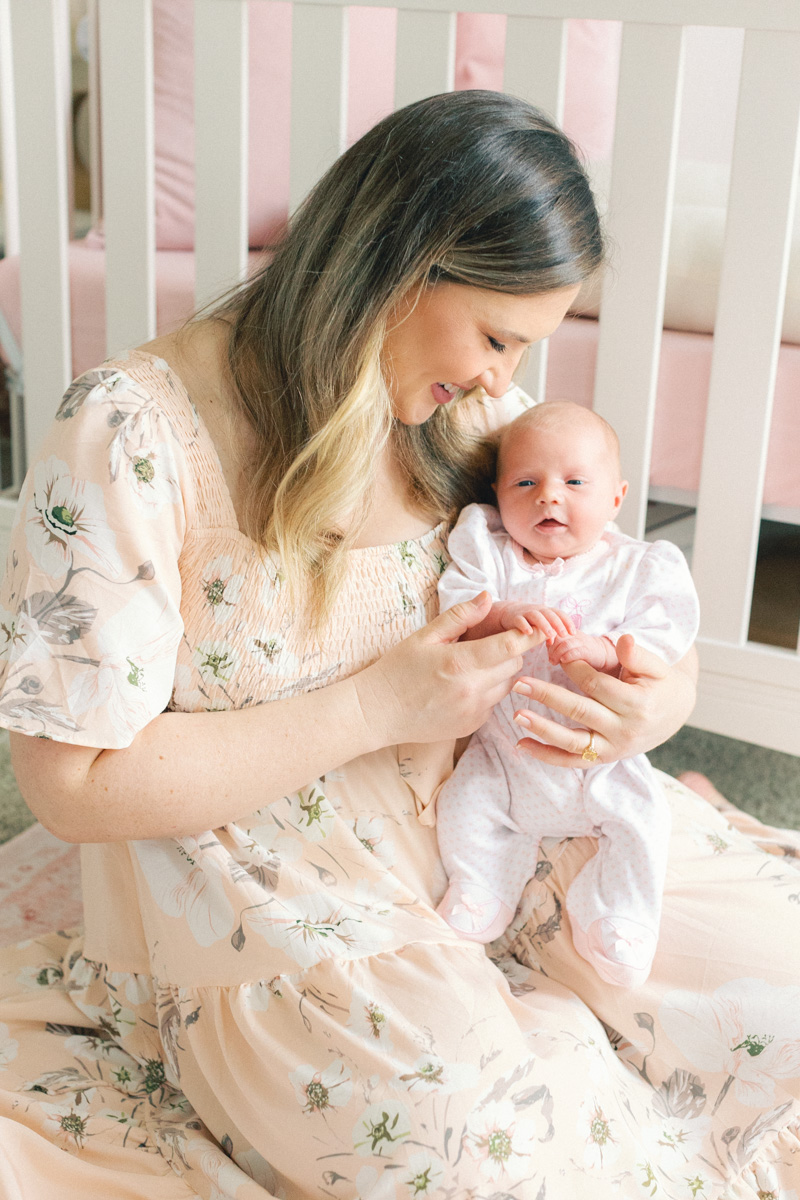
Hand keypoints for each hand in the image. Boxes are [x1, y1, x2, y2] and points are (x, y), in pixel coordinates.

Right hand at [356, 591, 538, 745]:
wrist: (378, 713)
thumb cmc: (397, 670)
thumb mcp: (424, 636)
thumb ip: (460, 616)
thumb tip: (487, 597)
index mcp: (460, 662)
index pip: (511, 647)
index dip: (530, 635)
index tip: (540, 626)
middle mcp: (472, 690)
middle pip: (514, 665)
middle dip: (508, 652)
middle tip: (488, 644)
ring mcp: (474, 712)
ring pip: (507, 685)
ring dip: (499, 673)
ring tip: (472, 666)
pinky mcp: (472, 727)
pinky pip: (493, 704)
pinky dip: (487, 692)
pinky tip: (462, 688)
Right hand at [499, 603, 574, 641]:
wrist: (509, 613)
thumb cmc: (529, 621)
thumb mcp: (540, 626)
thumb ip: (547, 633)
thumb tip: (554, 643)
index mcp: (546, 612)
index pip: (560, 614)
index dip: (567, 622)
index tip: (573, 633)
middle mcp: (538, 610)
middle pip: (549, 614)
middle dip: (558, 624)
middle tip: (564, 635)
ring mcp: (526, 613)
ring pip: (536, 616)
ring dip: (544, 625)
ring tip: (550, 635)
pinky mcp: (515, 617)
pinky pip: (520, 620)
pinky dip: (524, 625)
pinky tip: (529, 632)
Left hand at [511, 634, 696, 766]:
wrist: (673, 714)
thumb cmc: (659, 684)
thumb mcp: (656, 666)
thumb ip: (638, 654)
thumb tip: (624, 640)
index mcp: (637, 704)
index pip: (597, 685)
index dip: (575, 668)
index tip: (556, 654)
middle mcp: (624, 730)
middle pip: (580, 711)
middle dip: (548, 696)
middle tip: (520, 683)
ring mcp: (613, 748)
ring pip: (572, 742)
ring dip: (542, 730)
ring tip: (517, 715)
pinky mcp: (603, 758)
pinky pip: (571, 761)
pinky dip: (546, 756)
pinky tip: (522, 745)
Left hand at [549, 632, 617, 671]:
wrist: (603, 654)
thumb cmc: (582, 651)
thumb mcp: (569, 644)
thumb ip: (558, 643)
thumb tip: (546, 645)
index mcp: (569, 631)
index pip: (555, 629)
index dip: (549, 636)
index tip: (547, 645)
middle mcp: (575, 635)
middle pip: (558, 637)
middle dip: (551, 648)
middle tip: (550, 659)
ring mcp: (582, 642)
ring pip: (565, 644)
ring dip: (557, 654)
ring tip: (554, 662)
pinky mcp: (588, 651)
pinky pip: (576, 652)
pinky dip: (567, 656)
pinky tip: (563, 661)